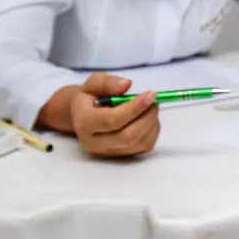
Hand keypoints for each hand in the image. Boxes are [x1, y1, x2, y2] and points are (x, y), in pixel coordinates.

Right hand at [42, 73, 160, 156]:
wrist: (84, 114)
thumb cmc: (90, 96)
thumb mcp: (94, 82)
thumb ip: (108, 82)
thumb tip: (127, 84)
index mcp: (84, 123)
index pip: (112, 120)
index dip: (135, 108)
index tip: (150, 94)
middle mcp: (94, 143)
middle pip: (128, 137)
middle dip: (147, 117)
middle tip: (154, 100)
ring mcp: (108, 152)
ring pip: (139, 143)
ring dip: (152, 123)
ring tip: (151, 106)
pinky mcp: (121, 156)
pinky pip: (145, 146)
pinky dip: (153, 130)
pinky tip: (148, 117)